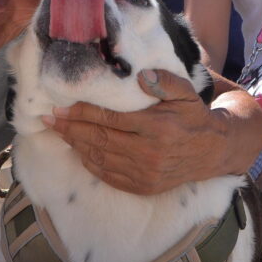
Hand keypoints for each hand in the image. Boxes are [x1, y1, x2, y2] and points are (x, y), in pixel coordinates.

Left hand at [44, 70, 228, 194]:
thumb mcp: (186, 93)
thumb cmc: (193, 117)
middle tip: (49, 118)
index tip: (61, 106)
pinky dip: (90, 163)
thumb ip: (164, 82)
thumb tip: (140, 75)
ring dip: (76, 145)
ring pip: (100, 158)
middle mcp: (149, 152)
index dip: (82, 113)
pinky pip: (109, 175)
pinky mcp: (143, 186)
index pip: (110, 119)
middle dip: (70, 128)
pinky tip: (79, 151)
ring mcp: (145, 172)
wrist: (212, 152)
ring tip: (59, 132)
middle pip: (99, 139)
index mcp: (157, 126)